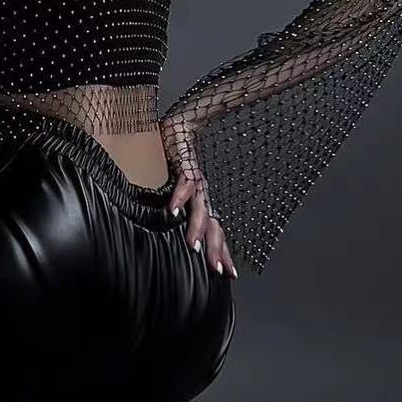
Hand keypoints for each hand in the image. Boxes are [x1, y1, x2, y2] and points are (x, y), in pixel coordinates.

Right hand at [160, 119, 237, 278]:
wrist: (182, 126)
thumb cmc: (178, 158)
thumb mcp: (181, 186)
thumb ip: (181, 205)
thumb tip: (174, 223)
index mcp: (204, 201)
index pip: (216, 231)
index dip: (222, 252)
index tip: (229, 274)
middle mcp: (203, 195)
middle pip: (212, 226)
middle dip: (215, 249)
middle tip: (217, 270)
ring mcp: (195, 182)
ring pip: (199, 209)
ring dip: (196, 228)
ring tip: (192, 246)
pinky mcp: (184, 168)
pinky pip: (183, 185)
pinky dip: (178, 198)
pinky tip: (172, 211)